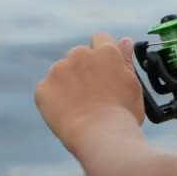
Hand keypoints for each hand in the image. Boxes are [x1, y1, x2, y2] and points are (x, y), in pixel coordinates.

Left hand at [34, 33, 143, 152]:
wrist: (102, 136)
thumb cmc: (123, 114)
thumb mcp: (132, 85)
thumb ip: (126, 60)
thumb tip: (125, 40)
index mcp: (105, 52)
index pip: (99, 39)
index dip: (101, 55)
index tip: (102, 71)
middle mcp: (80, 54)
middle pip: (78, 55)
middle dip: (82, 69)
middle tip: (91, 95)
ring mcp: (59, 70)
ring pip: (61, 72)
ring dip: (67, 83)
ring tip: (79, 108)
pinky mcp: (43, 87)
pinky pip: (47, 89)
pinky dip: (53, 99)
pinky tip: (66, 114)